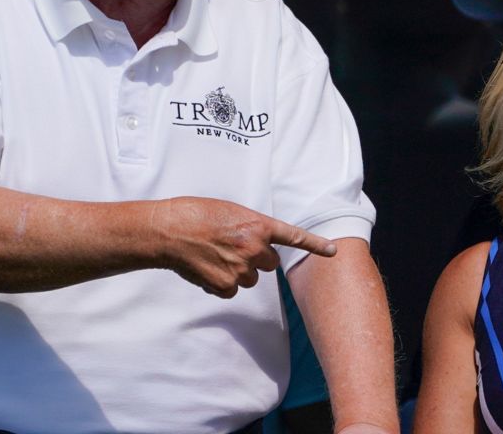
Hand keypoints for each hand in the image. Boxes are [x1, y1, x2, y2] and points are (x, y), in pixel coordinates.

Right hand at [150, 197, 336, 297]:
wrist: (169, 230)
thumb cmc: (197, 214)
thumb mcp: (231, 212)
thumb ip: (251, 227)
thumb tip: (258, 243)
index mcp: (258, 226)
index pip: (293, 236)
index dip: (316, 245)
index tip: (333, 251)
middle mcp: (254, 248)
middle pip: (269, 263)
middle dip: (256, 258)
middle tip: (232, 246)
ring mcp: (240, 269)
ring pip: (250, 278)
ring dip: (237, 270)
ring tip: (215, 255)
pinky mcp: (225, 285)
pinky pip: (231, 290)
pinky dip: (221, 283)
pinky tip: (207, 268)